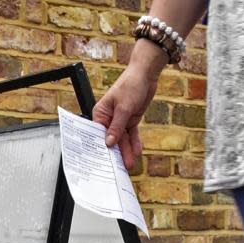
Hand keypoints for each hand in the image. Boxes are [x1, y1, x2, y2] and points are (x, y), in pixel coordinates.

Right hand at [92, 40, 166, 170]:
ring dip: (127, 151)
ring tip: (130, 164)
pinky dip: (134, 142)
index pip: (98, 135)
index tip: (104, 163)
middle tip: (120, 168)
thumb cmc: (130, 85)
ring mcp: (120, 120)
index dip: (101, 149)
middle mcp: (108, 118)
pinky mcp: (130, 120)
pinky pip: (132, 134)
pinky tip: (136, 152)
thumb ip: (117, 127)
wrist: (146, 74)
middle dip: (117, 153)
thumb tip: (109, 143)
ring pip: (123, 139)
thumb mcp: (124, 107)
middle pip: (112, 140)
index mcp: (100, 114)